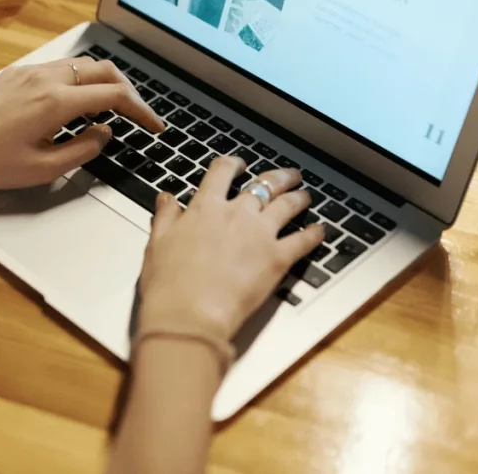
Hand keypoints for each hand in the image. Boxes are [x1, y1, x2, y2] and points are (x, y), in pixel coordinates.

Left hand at [0, 57, 164, 189]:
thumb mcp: (43, 169)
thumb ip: (83, 149)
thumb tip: (105, 132)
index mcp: (55, 102)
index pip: (114, 95)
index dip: (141, 110)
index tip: (154, 125)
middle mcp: (44, 79)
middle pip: (103, 70)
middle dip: (127, 91)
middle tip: (138, 115)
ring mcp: (29, 73)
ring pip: (82, 66)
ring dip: (103, 83)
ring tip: (112, 110)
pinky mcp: (16, 75)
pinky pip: (59, 69)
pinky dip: (79, 82)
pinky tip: (78, 105)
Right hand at [137, 156, 324, 354]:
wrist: (189, 313)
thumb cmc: (169, 283)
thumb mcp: (157, 243)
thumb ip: (166, 217)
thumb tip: (167, 199)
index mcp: (205, 207)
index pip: (221, 172)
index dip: (232, 164)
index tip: (239, 164)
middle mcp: (236, 214)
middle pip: (264, 184)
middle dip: (278, 177)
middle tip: (287, 176)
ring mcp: (260, 234)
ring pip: (288, 205)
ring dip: (298, 198)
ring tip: (305, 196)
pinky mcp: (278, 258)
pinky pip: (303, 240)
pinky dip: (314, 234)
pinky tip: (320, 231)